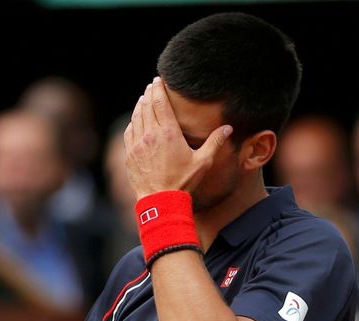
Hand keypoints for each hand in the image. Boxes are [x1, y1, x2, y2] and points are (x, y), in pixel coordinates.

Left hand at [123, 76, 232, 198]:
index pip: (161, 103)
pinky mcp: (130, 154)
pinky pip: (129, 132)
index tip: (158, 80)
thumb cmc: (183, 182)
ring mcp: (137, 145)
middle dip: (149, 94)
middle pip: (147, 106)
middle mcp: (150, 135)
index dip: (158, 90)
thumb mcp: (203, 161)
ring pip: (136, 118)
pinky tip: (136, 120)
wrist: (160, 201)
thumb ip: (215, 142)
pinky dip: (133, 122)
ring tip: (144, 99)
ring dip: (140, 106)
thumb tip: (228, 127)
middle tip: (151, 86)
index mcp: (169, 133)